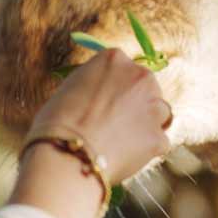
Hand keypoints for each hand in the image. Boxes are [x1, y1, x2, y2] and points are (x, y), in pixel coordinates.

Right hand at [10, 50, 172, 217]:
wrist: (65, 154)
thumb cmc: (56, 123)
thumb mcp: (70, 90)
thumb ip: (94, 87)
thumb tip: (102, 99)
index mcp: (114, 59)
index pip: (125, 69)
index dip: (117, 88)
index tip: (108, 103)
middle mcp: (140, 76)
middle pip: (148, 89)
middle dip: (137, 105)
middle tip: (117, 125)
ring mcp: (153, 106)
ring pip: (161, 114)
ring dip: (147, 125)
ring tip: (122, 143)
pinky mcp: (158, 137)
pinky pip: (159, 143)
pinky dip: (146, 152)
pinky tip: (125, 158)